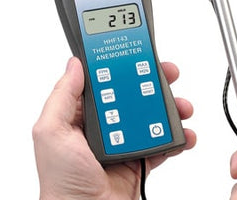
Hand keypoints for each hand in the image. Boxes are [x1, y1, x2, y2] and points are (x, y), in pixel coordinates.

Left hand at [33, 57, 195, 199]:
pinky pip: (164, 142)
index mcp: (84, 114)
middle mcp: (107, 124)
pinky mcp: (141, 157)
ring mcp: (126, 139)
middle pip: (136, 93)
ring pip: (153, 114)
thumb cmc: (62, 183)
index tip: (140, 54)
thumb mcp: (52, 133)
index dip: (123, 65)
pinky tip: (184, 134)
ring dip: (172, 107)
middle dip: (155, 81)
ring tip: (181, 107)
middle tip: (168, 74)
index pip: (107, 80)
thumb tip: (74, 65)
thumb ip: (62, 97)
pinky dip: (178, 137)